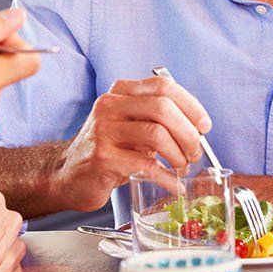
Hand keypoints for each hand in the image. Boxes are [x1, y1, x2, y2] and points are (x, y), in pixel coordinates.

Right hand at [51, 74, 212, 211]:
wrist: (68, 175)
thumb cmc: (108, 149)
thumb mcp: (131, 124)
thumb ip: (158, 118)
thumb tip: (198, 127)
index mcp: (121, 92)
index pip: (164, 86)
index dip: (191, 106)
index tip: (204, 126)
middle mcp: (110, 106)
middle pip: (163, 108)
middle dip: (188, 132)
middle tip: (195, 151)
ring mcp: (104, 131)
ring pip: (156, 134)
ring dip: (179, 154)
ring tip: (183, 166)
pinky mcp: (102, 159)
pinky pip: (145, 166)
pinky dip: (167, 177)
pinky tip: (174, 185)